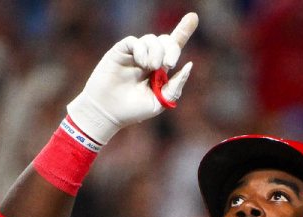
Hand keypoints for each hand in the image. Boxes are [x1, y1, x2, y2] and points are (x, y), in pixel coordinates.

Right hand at [66, 12, 197, 143]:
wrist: (108, 112)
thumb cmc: (133, 110)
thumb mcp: (160, 101)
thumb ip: (175, 86)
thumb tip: (189, 65)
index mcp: (160, 69)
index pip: (174, 47)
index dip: (183, 31)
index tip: (194, 17)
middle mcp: (149, 58)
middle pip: (166, 40)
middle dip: (172, 49)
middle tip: (168, 64)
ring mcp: (135, 54)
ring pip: (152, 39)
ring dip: (156, 52)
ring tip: (151, 67)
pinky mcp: (121, 51)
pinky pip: (135, 41)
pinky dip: (142, 50)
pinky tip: (141, 63)